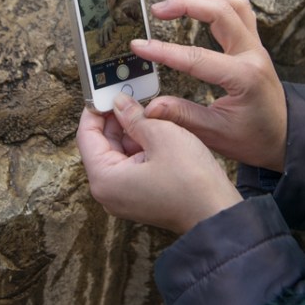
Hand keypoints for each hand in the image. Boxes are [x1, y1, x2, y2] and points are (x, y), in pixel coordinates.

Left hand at [76, 93, 240, 233]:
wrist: (218, 214)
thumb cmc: (192, 181)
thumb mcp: (162, 135)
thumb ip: (135, 116)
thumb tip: (119, 102)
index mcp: (105, 179)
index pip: (86, 135)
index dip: (95, 108)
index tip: (105, 90)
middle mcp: (109, 191)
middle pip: (102, 144)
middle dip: (116, 119)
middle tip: (130, 95)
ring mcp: (124, 196)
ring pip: (119, 153)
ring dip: (131, 131)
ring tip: (148, 112)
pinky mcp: (140, 196)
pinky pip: (132, 164)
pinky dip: (141, 146)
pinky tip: (157, 130)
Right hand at [131, 0, 286, 171]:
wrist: (283, 137)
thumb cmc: (253, 139)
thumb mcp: (215, 134)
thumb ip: (182, 116)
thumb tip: (151, 106)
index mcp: (244, 78)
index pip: (197, 57)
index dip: (164, 50)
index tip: (139, 46)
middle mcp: (253, 55)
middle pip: (221, 12)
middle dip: (186, 5)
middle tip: (156, 11)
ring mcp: (256, 47)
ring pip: (234, 4)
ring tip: (175, 4)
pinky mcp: (254, 45)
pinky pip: (240, 11)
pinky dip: (217, 2)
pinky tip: (198, 6)